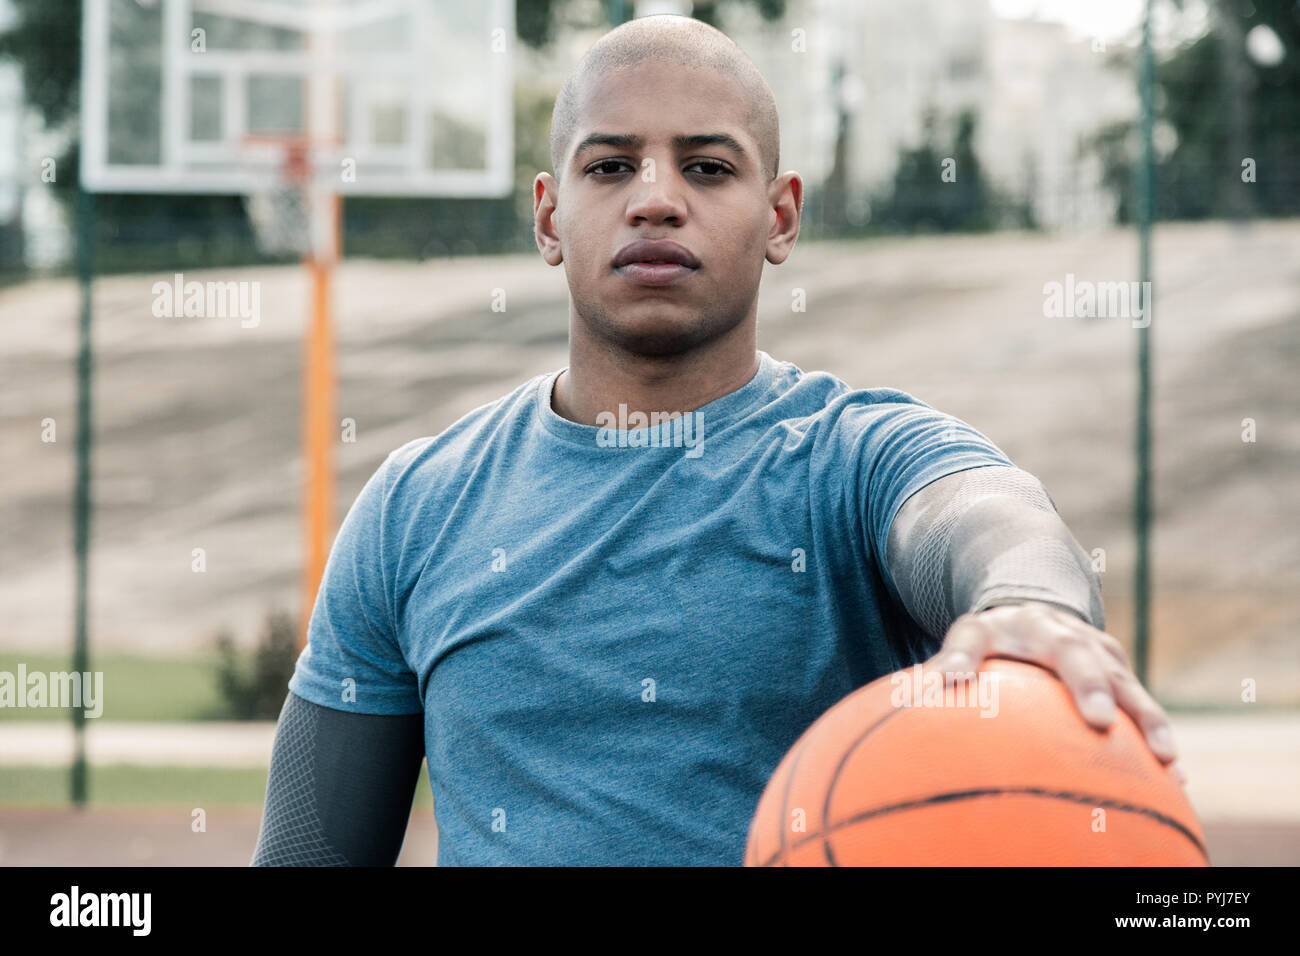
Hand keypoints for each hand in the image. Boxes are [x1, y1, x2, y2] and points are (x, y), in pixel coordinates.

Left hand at [926, 601, 1183, 780]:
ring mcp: (1104, 655)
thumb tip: (943, 681)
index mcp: (1037, 625)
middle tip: (1102, 724)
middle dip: (1096, 689)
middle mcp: (1076, 635)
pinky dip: (1158, 740)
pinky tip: (1175, 783)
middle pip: (1090, 660)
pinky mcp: (1121, 674)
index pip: (1054, 646)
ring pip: (1130, 687)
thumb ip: (955, 654)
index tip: (1083, 712)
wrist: (1034, 610)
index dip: (1065, 674)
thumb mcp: (970, 635)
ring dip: (1149, 722)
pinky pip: (1143, 710)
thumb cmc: (993, 636)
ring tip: (1165, 761)